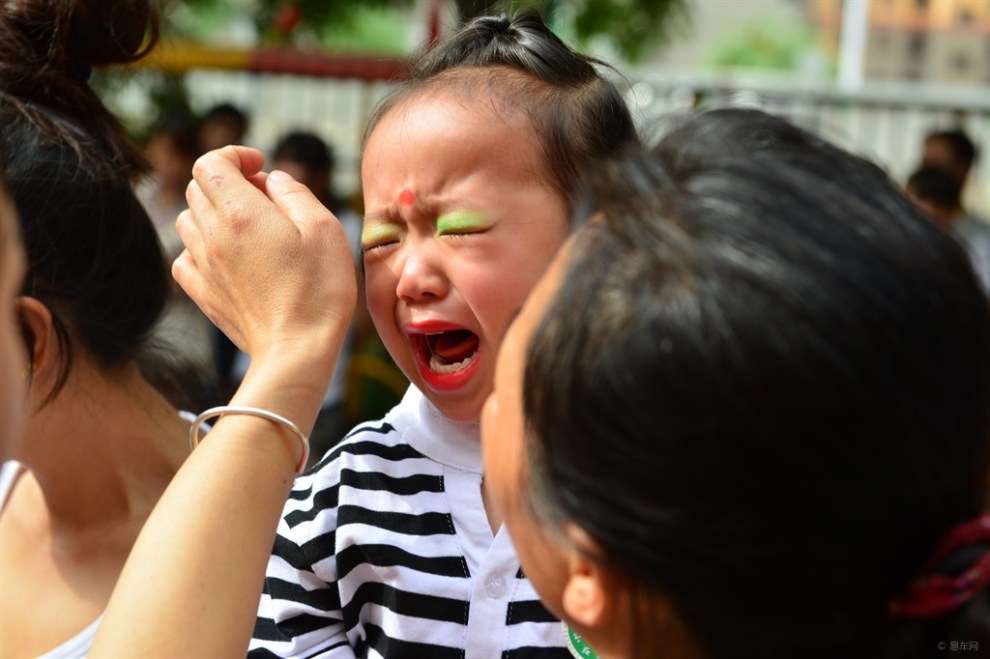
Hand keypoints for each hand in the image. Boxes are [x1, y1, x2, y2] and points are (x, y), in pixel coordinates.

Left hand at [173, 146, 356, 363]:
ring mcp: (203, 266)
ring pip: (187, 219)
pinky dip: (201, 248)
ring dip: (213, 213)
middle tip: (264, 198)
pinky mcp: (202, 294)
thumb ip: (295, 192)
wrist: (297, 351)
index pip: (210, 162)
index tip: (259, 165)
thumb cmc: (319, 290)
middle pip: (197, 187)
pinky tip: (229, 258)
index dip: (234, 155)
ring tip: (248, 228)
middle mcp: (213, 235)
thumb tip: (272, 179)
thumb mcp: (325, 229)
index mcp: (242, 212)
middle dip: (228, 181)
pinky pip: (184, 257)